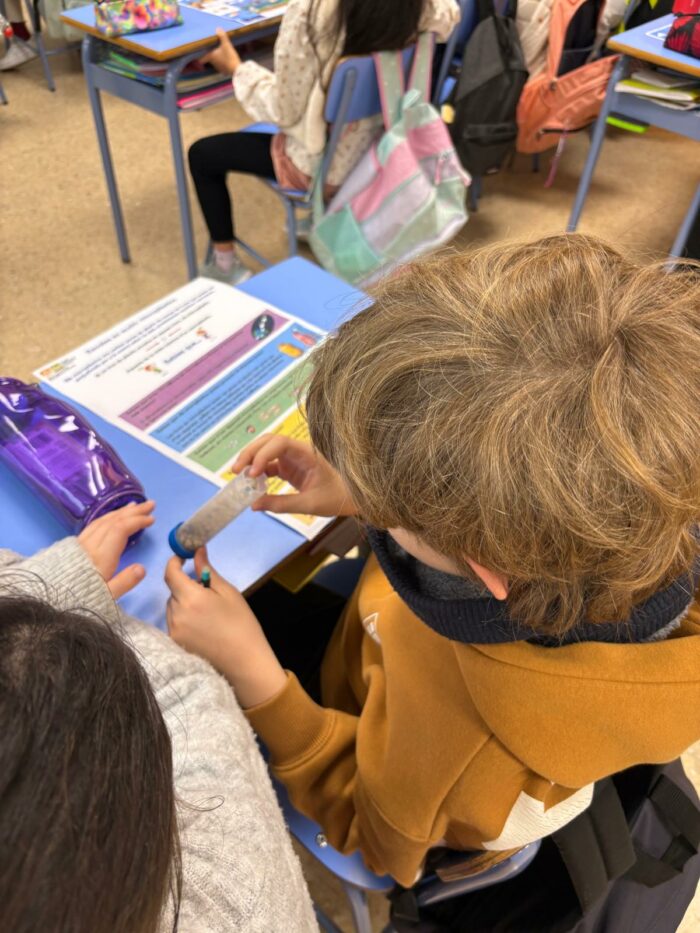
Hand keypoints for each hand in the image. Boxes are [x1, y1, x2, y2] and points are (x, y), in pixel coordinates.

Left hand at [78, 500, 154, 597]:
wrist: (50, 603)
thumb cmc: (82, 601)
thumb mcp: (106, 597)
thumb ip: (124, 582)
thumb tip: (142, 568)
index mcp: (100, 558)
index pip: (120, 530)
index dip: (137, 521)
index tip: (152, 519)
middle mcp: (90, 546)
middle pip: (112, 522)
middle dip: (133, 512)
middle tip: (150, 504)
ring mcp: (80, 544)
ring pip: (101, 521)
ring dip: (120, 512)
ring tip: (134, 506)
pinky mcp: (74, 547)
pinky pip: (93, 525)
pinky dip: (107, 517)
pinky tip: (112, 517)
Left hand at [165, 548, 286, 707]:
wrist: (245, 662)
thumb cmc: (241, 624)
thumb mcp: (228, 593)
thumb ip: (208, 571)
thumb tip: (197, 551)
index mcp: (191, 598)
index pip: (170, 573)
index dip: (174, 562)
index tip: (182, 558)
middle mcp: (176, 614)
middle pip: (172, 592)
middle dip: (184, 586)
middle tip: (206, 591)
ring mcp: (173, 631)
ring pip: (171, 608)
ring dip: (182, 603)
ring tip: (206, 612)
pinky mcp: (175, 644)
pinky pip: (174, 623)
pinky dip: (183, 618)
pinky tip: (202, 626)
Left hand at [200, 28, 241, 75]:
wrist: (237, 70)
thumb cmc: (229, 57)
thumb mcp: (226, 45)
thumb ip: (222, 36)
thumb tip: (218, 28)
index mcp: (211, 56)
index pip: (202, 59)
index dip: (200, 58)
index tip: (198, 58)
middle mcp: (213, 63)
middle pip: (209, 59)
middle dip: (210, 55)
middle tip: (212, 50)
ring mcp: (218, 68)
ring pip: (215, 62)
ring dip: (217, 59)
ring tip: (220, 54)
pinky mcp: (224, 71)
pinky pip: (221, 66)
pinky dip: (222, 63)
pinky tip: (226, 60)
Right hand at [232, 434, 356, 516]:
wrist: (353, 497)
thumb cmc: (339, 497)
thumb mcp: (310, 504)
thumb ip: (281, 504)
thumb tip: (253, 505)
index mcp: (307, 452)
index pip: (279, 443)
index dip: (262, 455)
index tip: (252, 474)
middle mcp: (298, 451)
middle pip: (267, 442)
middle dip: (250, 453)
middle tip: (235, 472)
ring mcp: (293, 458)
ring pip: (266, 451)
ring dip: (251, 461)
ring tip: (238, 477)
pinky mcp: (290, 468)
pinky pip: (269, 465)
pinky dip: (258, 472)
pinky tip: (251, 484)